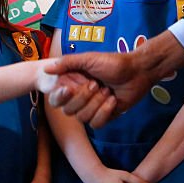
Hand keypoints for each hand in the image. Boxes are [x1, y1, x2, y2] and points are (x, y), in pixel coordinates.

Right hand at [44, 31, 183, 127]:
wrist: (137, 71)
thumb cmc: (113, 62)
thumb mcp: (89, 59)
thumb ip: (67, 63)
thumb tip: (46, 69)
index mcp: (74, 84)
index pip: (57, 100)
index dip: (60, 97)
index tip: (68, 88)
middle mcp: (80, 98)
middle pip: (69, 110)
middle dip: (84, 97)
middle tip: (97, 84)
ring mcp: (93, 108)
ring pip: (82, 118)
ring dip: (97, 104)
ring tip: (108, 91)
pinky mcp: (105, 116)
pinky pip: (96, 124)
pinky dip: (105, 112)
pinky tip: (113, 100)